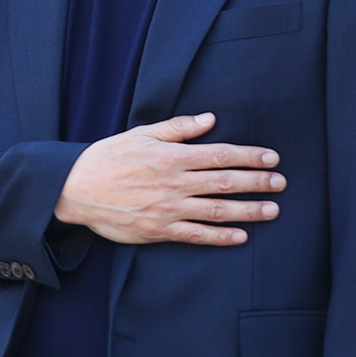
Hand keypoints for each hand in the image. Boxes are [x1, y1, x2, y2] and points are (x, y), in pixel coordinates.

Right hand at [54, 113, 282, 245]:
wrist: (74, 189)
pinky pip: (196, 235)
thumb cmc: (107, 158)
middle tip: (281, 184)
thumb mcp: (140, 134)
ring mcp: (168, 209)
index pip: (221, 155)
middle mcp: (174, 183)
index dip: (250, 157)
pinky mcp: (158, 229)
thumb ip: (178, 128)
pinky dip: (220, 237)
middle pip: (226, 182)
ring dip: (248, 211)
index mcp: (172, 156)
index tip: (272, 159)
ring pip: (217, 210)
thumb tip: (211, 119)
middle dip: (258, 183)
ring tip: (272, 210)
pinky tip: (240, 236)